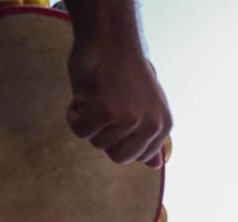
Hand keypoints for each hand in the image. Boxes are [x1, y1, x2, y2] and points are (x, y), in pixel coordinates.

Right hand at [67, 41, 170, 167]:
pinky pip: (81, 132)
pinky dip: (74, 115)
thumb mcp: (144, 105)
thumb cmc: (123, 70)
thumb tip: (155, 166)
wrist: (109, 38)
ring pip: (97, 143)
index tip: (119, 112)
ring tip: (96, 95)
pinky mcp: (107, 112)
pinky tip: (83, 95)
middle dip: (104, 134)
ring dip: (88, 120)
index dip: (120, 137)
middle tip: (105, 105)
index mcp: (163, 125)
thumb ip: (148, 136)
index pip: (138, 156)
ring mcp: (130, 119)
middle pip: (118, 157)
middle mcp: (152, 124)